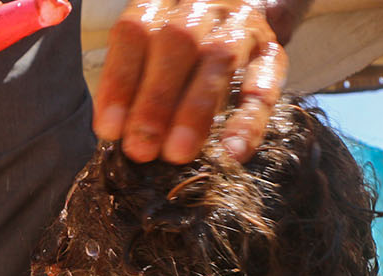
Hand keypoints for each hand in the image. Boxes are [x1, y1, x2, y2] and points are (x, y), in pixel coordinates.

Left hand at [94, 0, 289, 163]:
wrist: (243, 10)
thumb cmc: (180, 45)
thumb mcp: (149, 45)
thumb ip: (133, 78)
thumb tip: (117, 132)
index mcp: (162, 1)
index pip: (135, 33)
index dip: (120, 82)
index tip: (110, 130)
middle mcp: (201, 7)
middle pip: (177, 42)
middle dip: (156, 100)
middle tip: (141, 148)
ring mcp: (240, 27)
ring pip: (218, 59)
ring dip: (195, 111)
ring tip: (177, 153)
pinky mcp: (272, 54)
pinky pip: (264, 85)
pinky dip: (248, 121)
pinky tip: (232, 151)